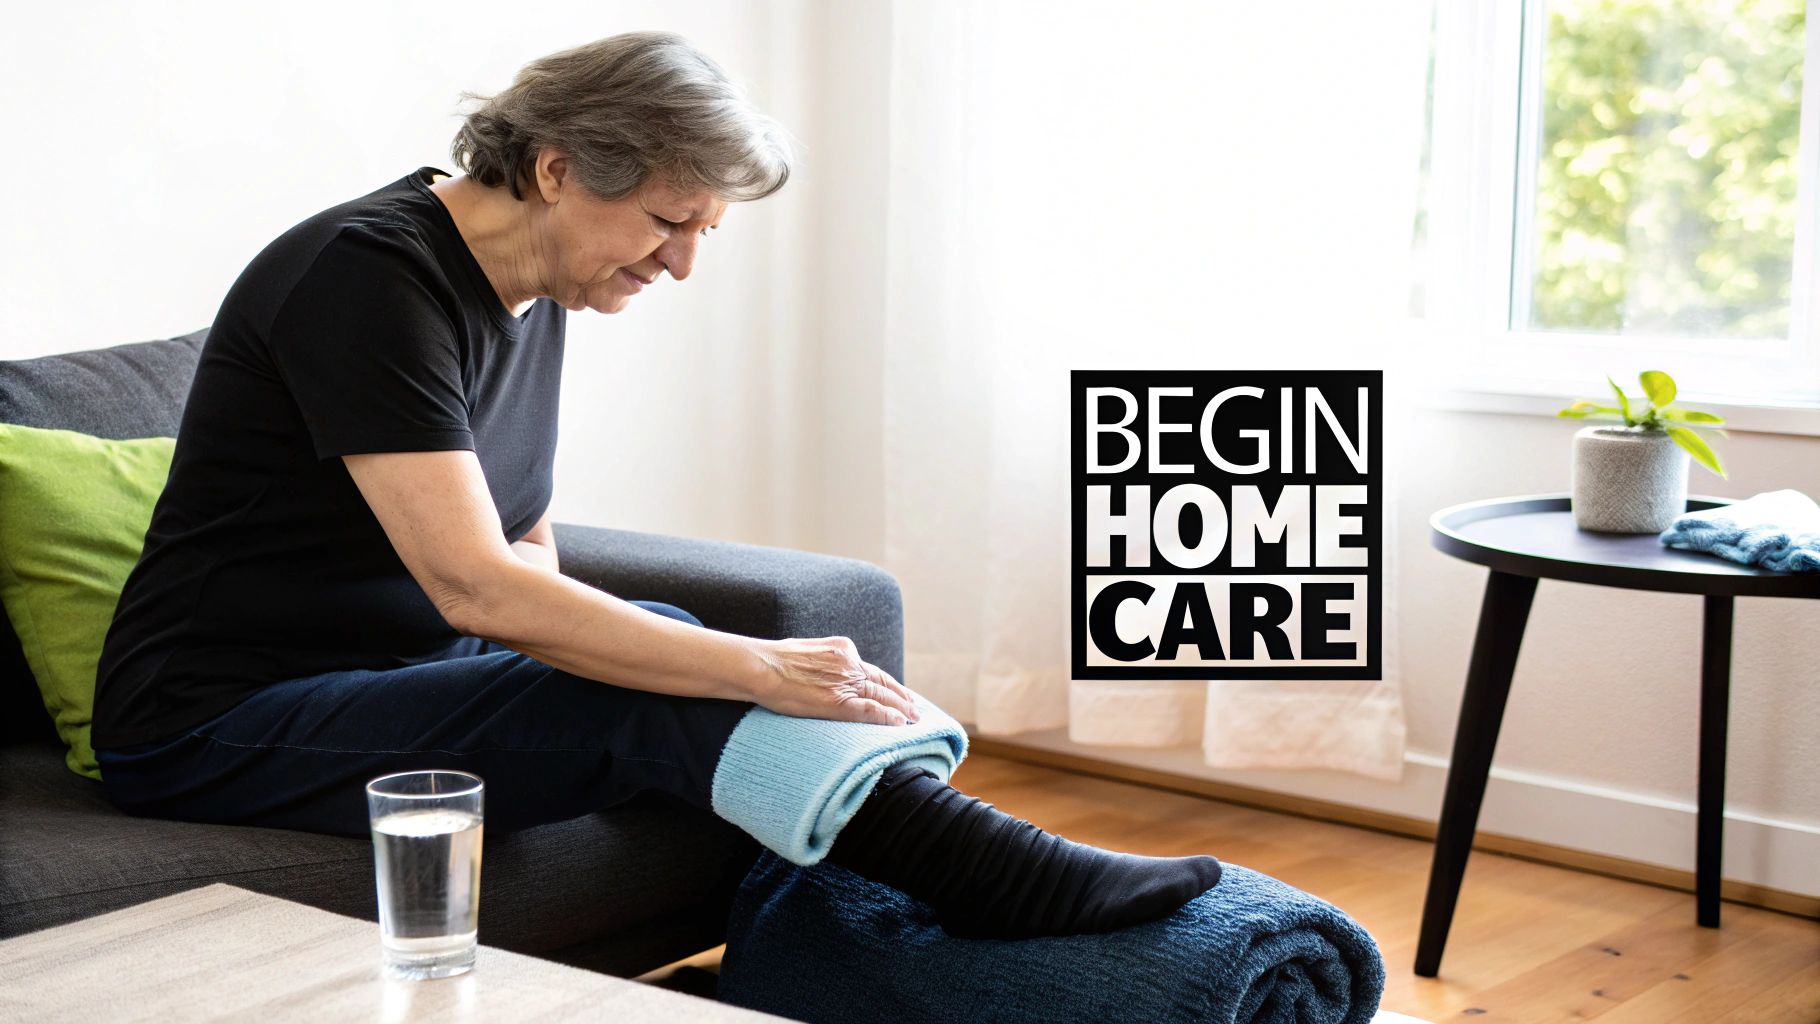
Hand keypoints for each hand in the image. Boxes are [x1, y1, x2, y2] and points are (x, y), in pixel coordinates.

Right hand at [754, 636, 922, 725]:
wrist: (760, 666)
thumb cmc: (774, 659)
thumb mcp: (807, 649)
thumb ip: (826, 659)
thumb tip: (828, 670)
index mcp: (842, 648)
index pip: (872, 670)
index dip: (889, 684)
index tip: (901, 693)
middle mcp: (849, 662)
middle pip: (882, 683)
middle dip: (901, 697)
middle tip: (916, 710)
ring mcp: (844, 681)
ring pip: (881, 696)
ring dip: (901, 708)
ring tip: (914, 719)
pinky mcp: (837, 700)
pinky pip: (869, 710)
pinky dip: (887, 716)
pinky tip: (898, 723)